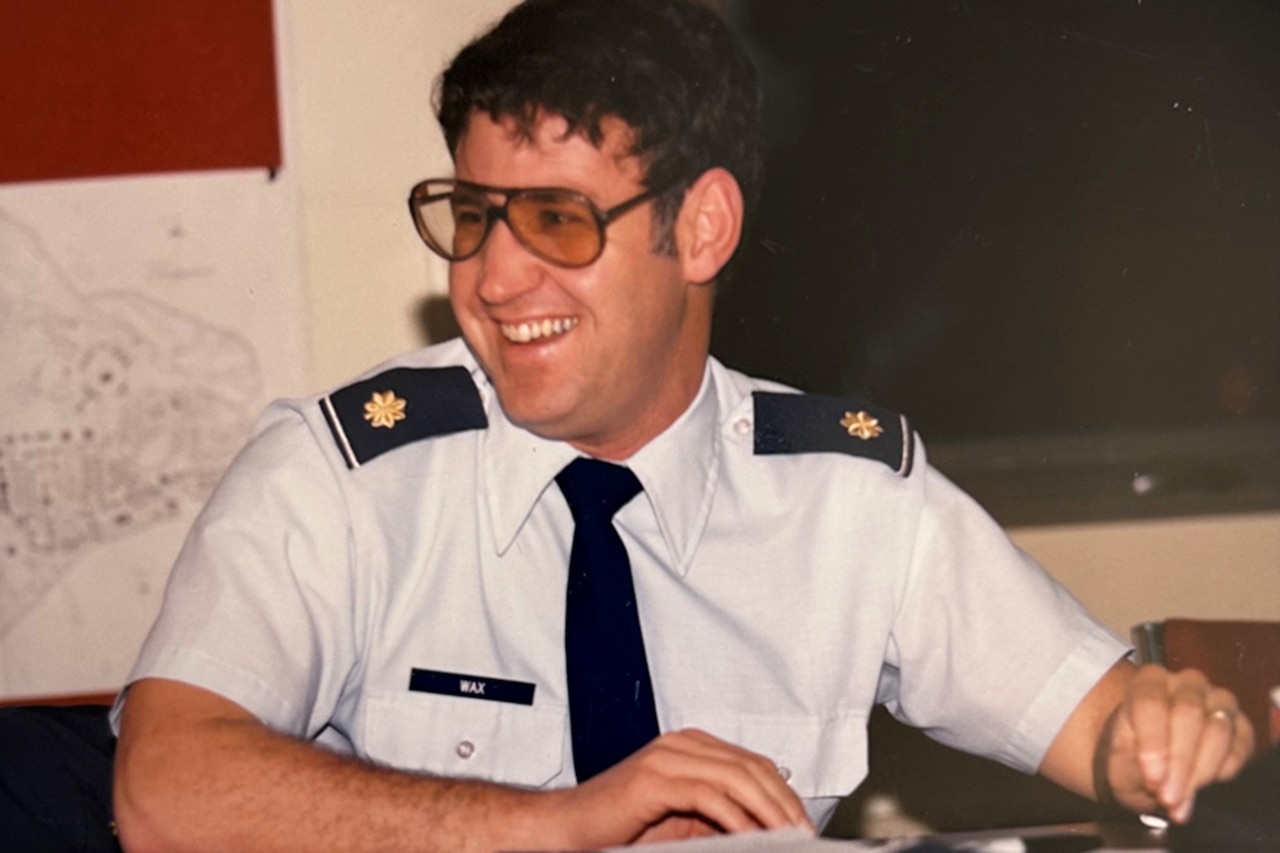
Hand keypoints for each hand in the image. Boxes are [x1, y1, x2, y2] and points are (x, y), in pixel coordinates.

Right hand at [550, 728, 813, 847]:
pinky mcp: (654, 779)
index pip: (754, 763)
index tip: (803, 826)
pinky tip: (751, 837)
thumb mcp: (684, 821)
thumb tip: (769, 829)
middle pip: (752, 767)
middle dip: (784, 804)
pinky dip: (736, 818)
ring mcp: (667, 757)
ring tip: (786, 838)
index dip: (784, 794)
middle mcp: (682, 744)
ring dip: (768, 812)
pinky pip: (709, 795)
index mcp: (691, 746)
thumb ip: (722, 815)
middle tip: (803, 835)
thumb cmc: (622, 828)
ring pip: (737, 777)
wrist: (567, 829)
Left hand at [1100, 664, 1253, 822]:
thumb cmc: (1131, 754)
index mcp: (1148, 680)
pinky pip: (1240, 747)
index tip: (1152, 779)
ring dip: (1200, 772)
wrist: (1153, 759)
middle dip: (1179, 762)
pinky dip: (1223, 772)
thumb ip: (1133, 766)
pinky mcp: (1241, 724)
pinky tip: (1203, 786)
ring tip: (1181, 800)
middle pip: (1188, 714)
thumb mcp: (1118, 759)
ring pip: (1218, 730)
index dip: (1153, 744)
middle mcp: (1187, 683)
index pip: (1151, 703)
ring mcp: (1218, 700)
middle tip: (1168, 797)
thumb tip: (1164, 787)